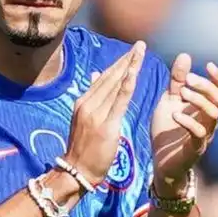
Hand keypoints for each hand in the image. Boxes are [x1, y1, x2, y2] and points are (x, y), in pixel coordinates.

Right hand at [63, 41, 145, 185]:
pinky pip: (120, 100)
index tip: (130, 52)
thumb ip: (91, 97)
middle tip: (140, 45)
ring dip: (129, 66)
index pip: (103, 77)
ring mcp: (96, 113)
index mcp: (83, 102)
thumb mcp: (84, 119)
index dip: (118, 63)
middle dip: (126, 60)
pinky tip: (136, 73)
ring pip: (115, 85)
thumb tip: (94, 74)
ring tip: (141, 52)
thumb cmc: (83, 149)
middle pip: (110, 76)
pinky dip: (128, 84)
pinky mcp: (106, 125)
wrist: (76, 171)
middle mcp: (87, 103)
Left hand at [150, 54, 217, 194]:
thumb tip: (185, 55)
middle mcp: (210, 121)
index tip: (208, 64)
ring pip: (214, 114)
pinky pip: (199, 133)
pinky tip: (176, 115)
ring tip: (183, 93)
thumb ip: (177, 81)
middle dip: (206, 86)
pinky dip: (189, 122)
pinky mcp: (195, 148)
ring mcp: (205, 135)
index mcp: (206, 109)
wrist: (160, 162)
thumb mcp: (170, 101)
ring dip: (199, 100)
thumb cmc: (168, 130)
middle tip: (188, 79)